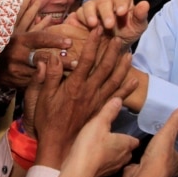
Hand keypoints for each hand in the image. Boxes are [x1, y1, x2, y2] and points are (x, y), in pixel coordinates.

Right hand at [0, 30, 72, 88]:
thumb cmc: (6, 46)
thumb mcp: (18, 34)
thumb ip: (36, 27)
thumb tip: (50, 17)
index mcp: (19, 39)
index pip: (39, 38)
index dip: (55, 40)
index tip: (70, 42)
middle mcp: (16, 54)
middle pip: (43, 57)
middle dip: (61, 61)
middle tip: (77, 63)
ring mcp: (14, 69)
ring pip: (40, 73)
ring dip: (57, 74)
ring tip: (72, 75)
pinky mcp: (14, 81)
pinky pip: (33, 83)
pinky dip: (46, 83)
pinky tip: (58, 84)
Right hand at [29, 27, 137, 167]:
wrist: (58, 145)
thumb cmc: (48, 120)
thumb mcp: (42, 97)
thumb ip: (49, 76)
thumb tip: (52, 57)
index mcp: (74, 86)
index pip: (86, 60)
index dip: (92, 43)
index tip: (96, 31)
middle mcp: (89, 92)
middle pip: (104, 67)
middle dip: (111, 51)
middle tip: (117, 37)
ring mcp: (97, 102)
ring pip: (114, 80)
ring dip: (122, 66)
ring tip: (128, 53)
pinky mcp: (101, 111)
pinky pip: (117, 97)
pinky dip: (127, 89)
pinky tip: (134, 80)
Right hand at [62, 97, 138, 176]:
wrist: (78, 171)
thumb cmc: (90, 146)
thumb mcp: (99, 123)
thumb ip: (109, 111)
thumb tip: (119, 100)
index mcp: (125, 144)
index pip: (135, 141)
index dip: (131, 136)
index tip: (126, 132)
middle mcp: (122, 158)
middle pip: (128, 152)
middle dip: (124, 146)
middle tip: (115, 139)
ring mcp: (113, 169)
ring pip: (118, 161)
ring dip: (114, 155)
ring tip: (105, 148)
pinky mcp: (102, 176)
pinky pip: (107, 168)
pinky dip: (104, 163)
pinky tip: (95, 158)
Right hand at [70, 0, 148, 44]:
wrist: (112, 46)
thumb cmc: (127, 33)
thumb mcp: (137, 27)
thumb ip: (140, 16)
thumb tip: (145, 4)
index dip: (121, 3)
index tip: (122, 12)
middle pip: (103, 1)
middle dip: (106, 12)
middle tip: (109, 24)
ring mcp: (91, 6)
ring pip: (89, 5)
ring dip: (91, 14)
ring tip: (94, 24)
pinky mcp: (80, 15)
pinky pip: (79, 13)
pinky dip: (82, 19)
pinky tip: (87, 27)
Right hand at [123, 106, 177, 176]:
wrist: (143, 175)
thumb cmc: (159, 156)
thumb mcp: (168, 134)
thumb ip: (175, 122)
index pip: (176, 152)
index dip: (171, 146)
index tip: (164, 139)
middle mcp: (170, 173)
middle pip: (164, 159)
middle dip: (158, 154)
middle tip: (151, 143)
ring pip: (152, 165)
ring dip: (147, 159)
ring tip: (141, 148)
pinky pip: (139, 168)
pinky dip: (136, 164)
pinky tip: (132, 157)